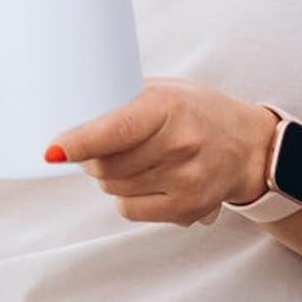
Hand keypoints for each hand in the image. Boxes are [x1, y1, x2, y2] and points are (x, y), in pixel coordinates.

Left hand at [46, 78, 278, 226]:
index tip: (52, 151)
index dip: (79, 142)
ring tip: (131, 159)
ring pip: (113, 188)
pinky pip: (129, 210)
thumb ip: (122, 99)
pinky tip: (145, 179)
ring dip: (108, 176)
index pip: (116, 129)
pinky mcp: (187, 208)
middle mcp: (180, 144)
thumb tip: (68, 110)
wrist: (250, 147)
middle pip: (106, 164)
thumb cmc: (199, 112)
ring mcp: (186, 180)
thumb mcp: (165, 90)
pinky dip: (126, 197)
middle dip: (90, 157)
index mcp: (169, 106)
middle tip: (97, 145)